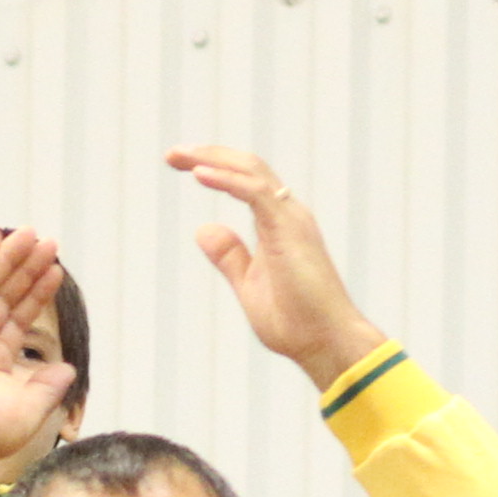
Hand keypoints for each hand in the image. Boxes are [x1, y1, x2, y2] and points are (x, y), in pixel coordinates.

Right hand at [0, 225, 79, 496]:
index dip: (37, 295)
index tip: (55, 273)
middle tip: (49, 245)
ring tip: (33, 234)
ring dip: (10, 257)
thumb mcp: (32, 409)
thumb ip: (49, 386)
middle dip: (28, 270)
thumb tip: (68, 369)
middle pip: (6, 296)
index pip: (17, 319)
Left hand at [170, 146, 388, 390]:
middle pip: (246, 167)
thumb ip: (230, 255)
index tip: (180, 162)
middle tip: (171, 153)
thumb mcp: (249, 283)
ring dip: (213, 159)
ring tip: (180, 156)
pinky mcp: (290, 230)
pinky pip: (256, 192)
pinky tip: (199, 174)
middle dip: (208, 154)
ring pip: (251, 171)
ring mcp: (291, 219)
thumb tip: (203, 229)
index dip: (213, 167)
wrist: (326, 342)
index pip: (244, 181)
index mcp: (277, 223)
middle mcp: (287, 213)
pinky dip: (227, 180)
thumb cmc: (296, 321)